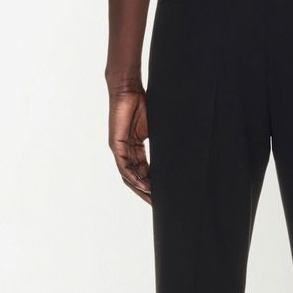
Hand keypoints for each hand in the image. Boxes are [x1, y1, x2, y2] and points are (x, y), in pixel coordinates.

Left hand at [108, 85, 150, 204]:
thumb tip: (177, 154)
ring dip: (140, 188)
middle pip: (135, 177)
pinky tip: (144, 185)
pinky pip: (124, 166)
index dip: (151, 183)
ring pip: (128, 175)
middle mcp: (126, 151)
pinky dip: (133, 177)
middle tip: (156, 203)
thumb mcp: (155, 129)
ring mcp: (119, 149)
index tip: (161, 194)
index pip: (143, 171)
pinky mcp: (116, 145)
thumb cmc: (143, 104)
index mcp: (135, 147)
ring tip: (151, 198)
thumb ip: (161, 144)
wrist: (129, 90)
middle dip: (145, 191)